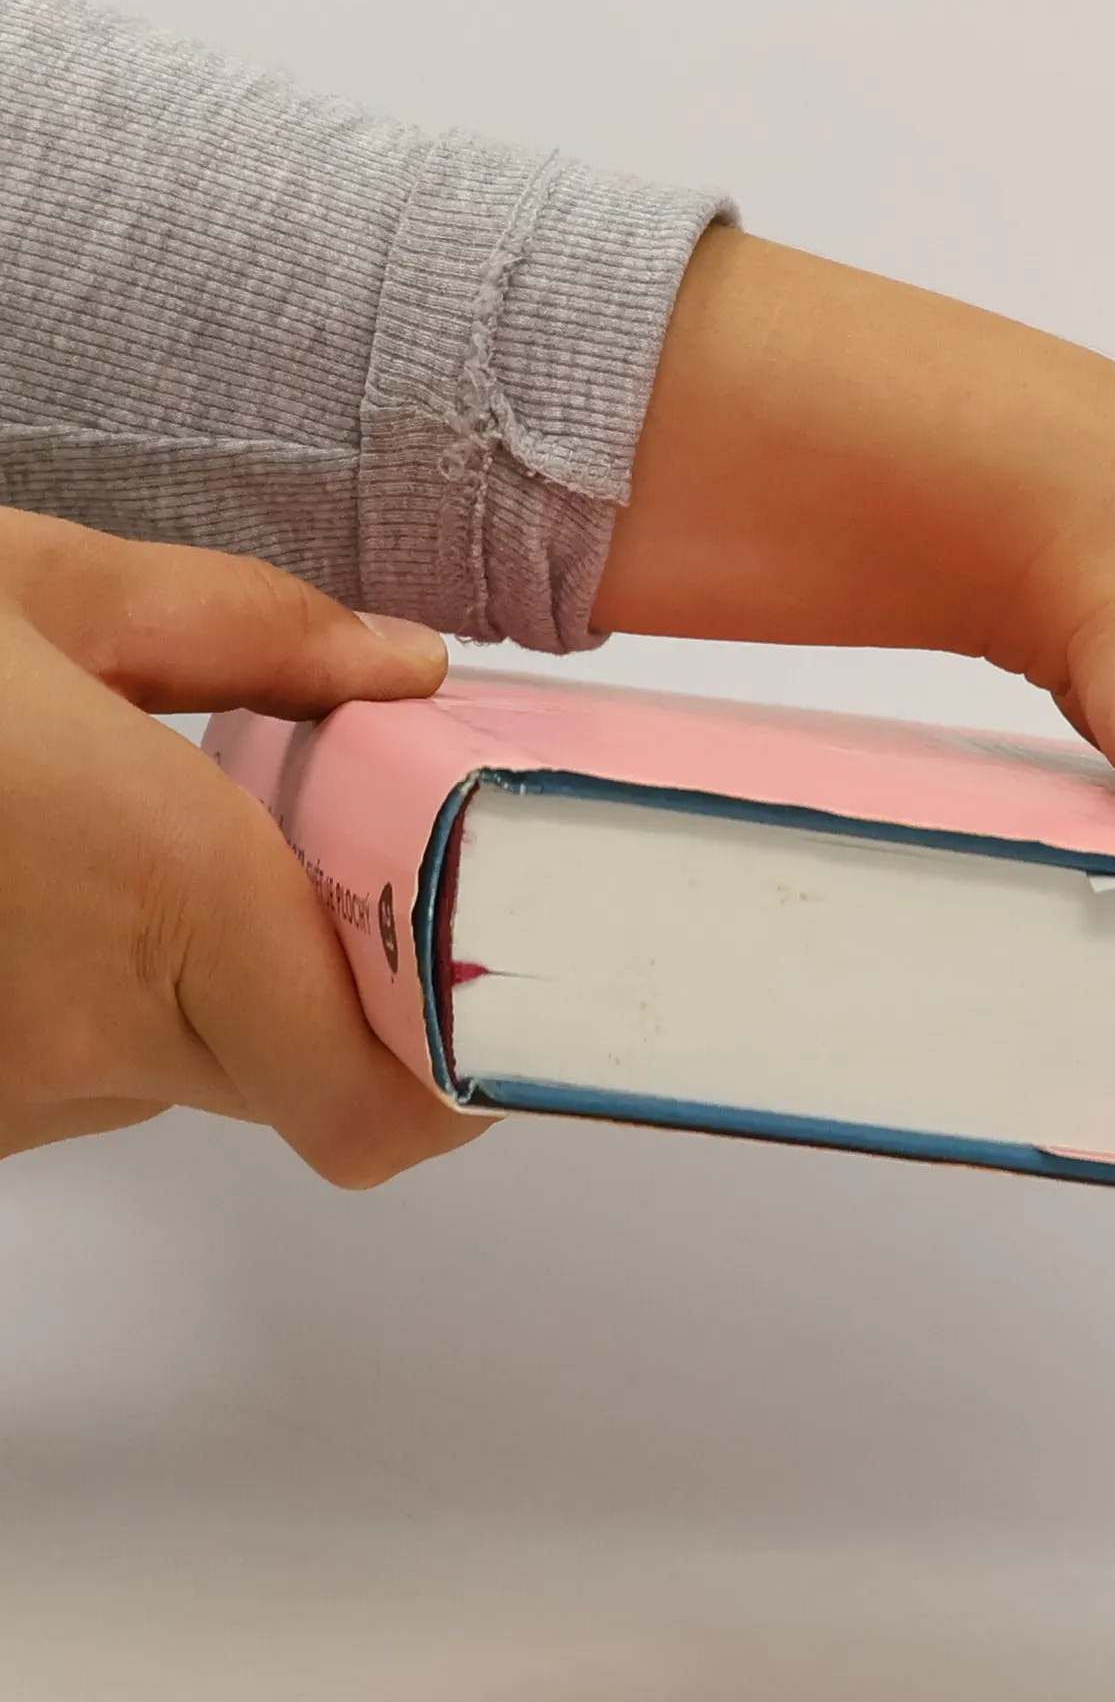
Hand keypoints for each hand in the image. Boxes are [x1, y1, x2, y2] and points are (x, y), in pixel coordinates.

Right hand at [0, 508, 488, 1177]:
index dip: (455, 1085)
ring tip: (122, 849)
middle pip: (296, 1075)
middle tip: (325, 867)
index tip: (483, 1005)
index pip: (377, 1110)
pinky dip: (90, 997)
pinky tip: (33, 890)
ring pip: (179, 1071)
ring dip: (197, 980)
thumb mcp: (31, 590)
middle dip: (331, 985)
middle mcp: (84, 1034)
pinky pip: (70, 1072)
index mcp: (159, 898)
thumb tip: (408, 671)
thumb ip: (249, 633)